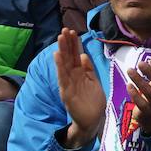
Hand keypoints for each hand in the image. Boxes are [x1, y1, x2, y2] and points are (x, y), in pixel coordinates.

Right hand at [54, 29, 105, 147]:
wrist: (91, 120)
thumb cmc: (92, 101)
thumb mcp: (93, 82)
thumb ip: (88, 70)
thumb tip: (83, 56)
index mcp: (79, 74)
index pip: (75, 56)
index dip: (74, 44)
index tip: (72, 31)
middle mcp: (72, 77)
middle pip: (69, 58)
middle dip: (67, 44)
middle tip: (65, 30)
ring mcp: (68, 84)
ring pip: (64, 65)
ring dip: (62, 51)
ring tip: (60, 39)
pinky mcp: (67, 93)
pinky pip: (63, 78)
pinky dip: (60, 67)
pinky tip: (58, 56)